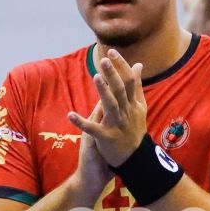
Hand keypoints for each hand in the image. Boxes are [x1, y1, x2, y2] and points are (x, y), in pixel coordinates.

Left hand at [69, 49, 147, 166]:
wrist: (134, 159)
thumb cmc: (134, 130)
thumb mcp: (139, 107)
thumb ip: (136, 86)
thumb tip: (138, 64)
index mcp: (132, 104)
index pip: (129, 81)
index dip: (121, 66)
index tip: (112, 51)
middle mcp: (126, 112)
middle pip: (121, 90)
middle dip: (113, 74)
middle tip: (104, 59)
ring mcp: (117, 125)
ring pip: (111, 106)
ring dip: (103, 92)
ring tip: (96, 76)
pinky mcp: (107, 138)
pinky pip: (93, 130)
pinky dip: (81, 122)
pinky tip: (70, 115)